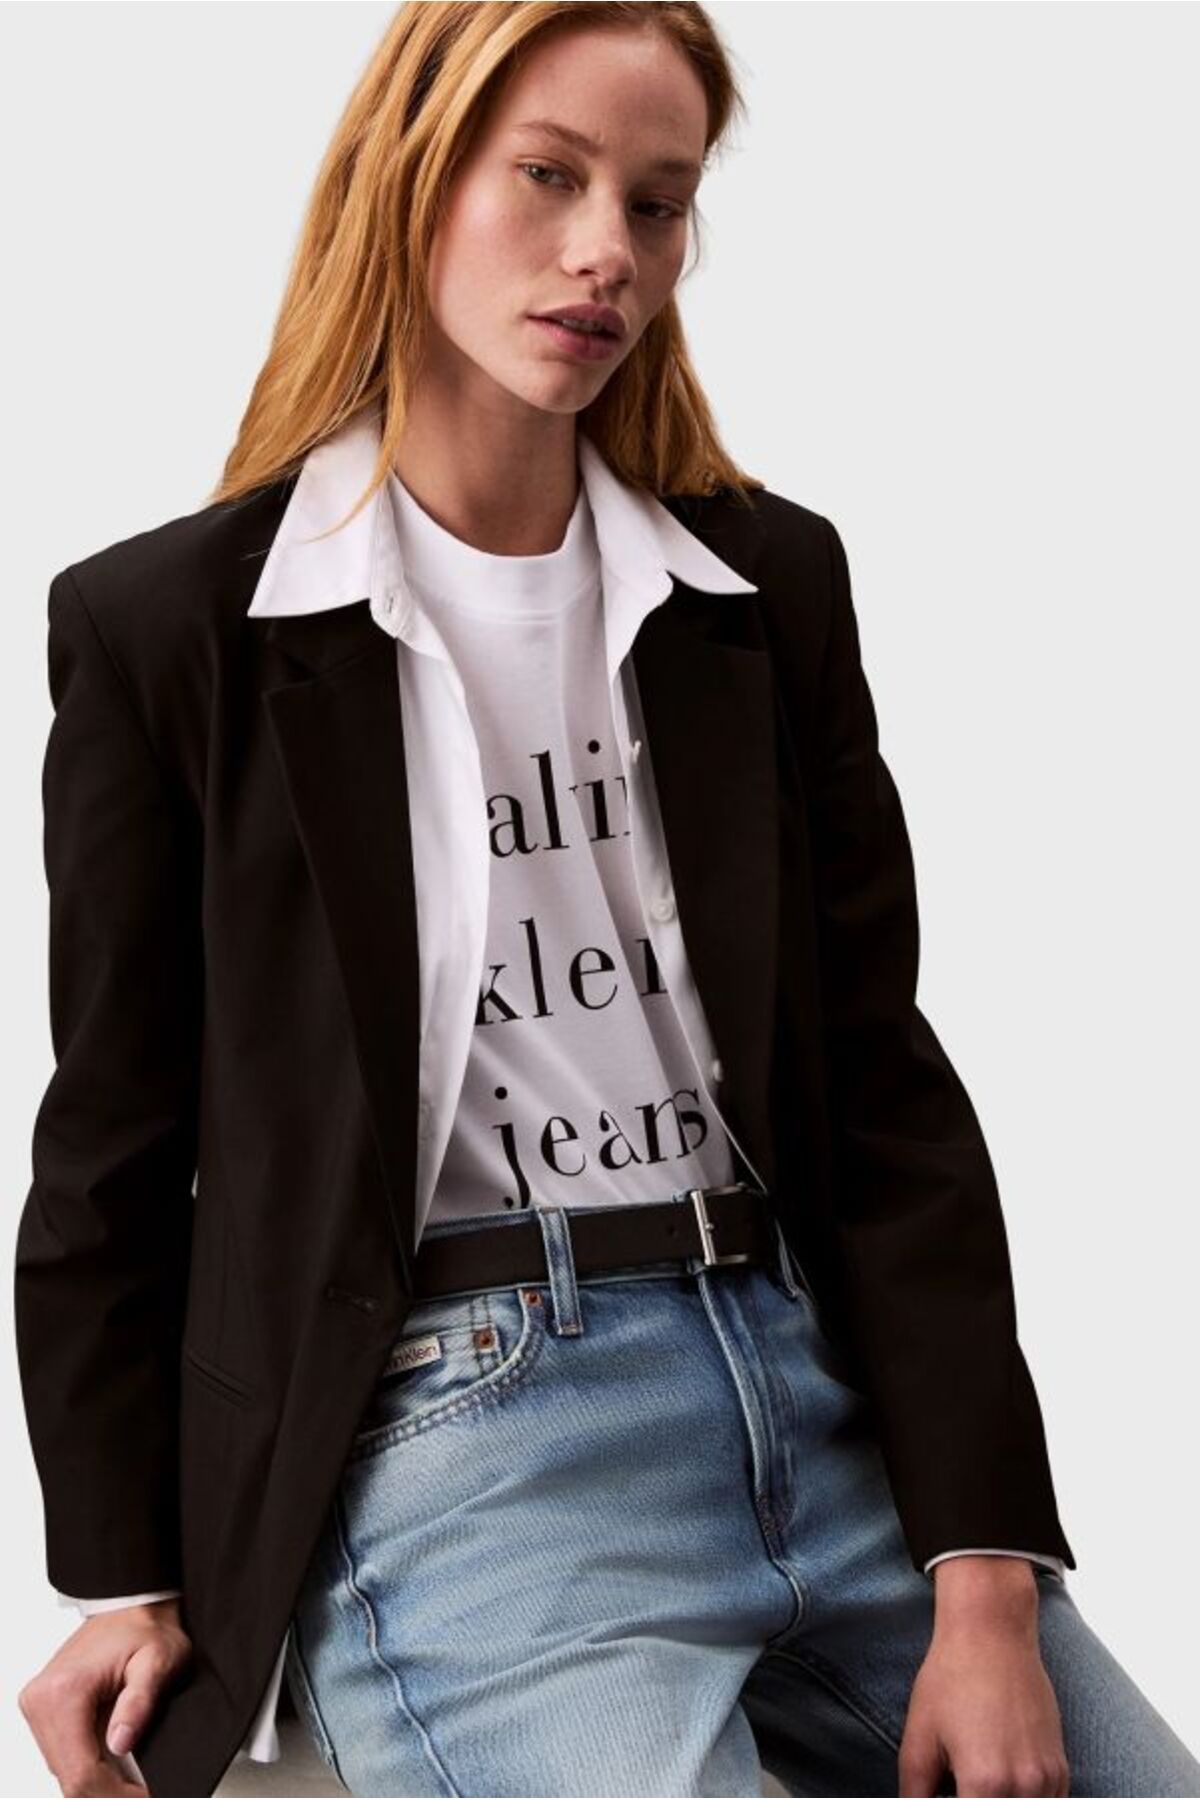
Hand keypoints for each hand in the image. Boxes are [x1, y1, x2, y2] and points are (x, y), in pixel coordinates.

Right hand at [18, 1598, 191, 1796]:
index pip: (80, 1771)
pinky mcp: (42, 1710)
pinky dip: (88, 1763)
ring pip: (63, 1771)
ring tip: (132, 1774)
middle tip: (141, 1791)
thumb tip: (121, 1743)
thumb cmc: (145, 1627)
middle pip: (68, 1778)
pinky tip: (114, 1757)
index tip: (143, 1797)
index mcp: (64, 1691)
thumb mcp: (158, 1661)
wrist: (128, 1605)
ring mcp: (37, 1706)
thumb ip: (139, 1703)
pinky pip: (62, 1754)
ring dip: (97, 1780)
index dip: (113, 1795)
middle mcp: (40, 1700)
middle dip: (107, 1792)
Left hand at [899, 1557, 1069, 1796]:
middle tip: (957, 1788)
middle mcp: (1024, 1788)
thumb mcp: (919, 1739)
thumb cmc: (951, 1679)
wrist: (993, 1632)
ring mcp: (1047, 1779)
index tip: (947, 1794)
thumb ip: (915, 1794)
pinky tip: (1002, 1789)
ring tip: (976, 1789)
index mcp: (984, 1784)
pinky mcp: (1060, 1768)